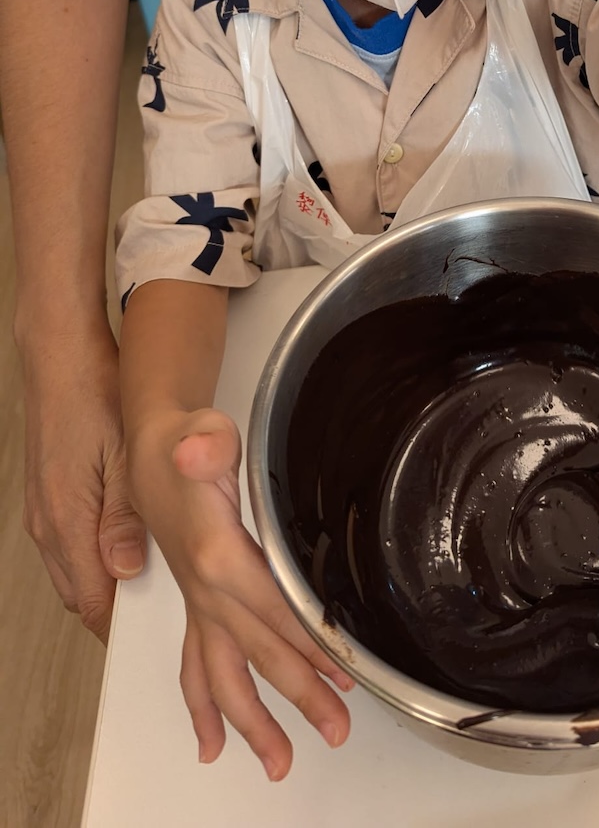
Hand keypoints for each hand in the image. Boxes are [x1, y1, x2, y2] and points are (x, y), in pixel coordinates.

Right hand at [22, 317, 146, 640]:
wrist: (61, 354)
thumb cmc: (93, 393)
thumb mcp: (124, 453)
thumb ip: (125, 516)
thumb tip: (125, 569)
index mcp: (67, 521)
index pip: (93, 604)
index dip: (129, 624)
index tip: (164, 629)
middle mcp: (48, 525)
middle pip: (83, 595)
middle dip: (121, 606)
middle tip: (168, 601)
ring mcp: (44, 512)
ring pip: (76, 571)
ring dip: (109, 579)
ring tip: (154, 570)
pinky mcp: (48, 498)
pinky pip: (71, 545)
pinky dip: (97, 552)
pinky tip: (127, 535)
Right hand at [129, 406, 352, 779]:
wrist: (154, 448)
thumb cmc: (185, 442)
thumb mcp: (202, 433)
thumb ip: (207, 443)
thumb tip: (200, 448)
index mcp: (216, 555)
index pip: (272, 608)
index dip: (309, 641)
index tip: (344, 672)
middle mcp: (204, 590)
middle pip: (257, 653)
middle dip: (298, 695)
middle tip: (335, 728)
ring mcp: (199, 605)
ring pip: (223, 676)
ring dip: (254, 722)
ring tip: (280, 761)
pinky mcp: (197, 608)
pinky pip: (197, 668)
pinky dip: (205, 708)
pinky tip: (214, 743)